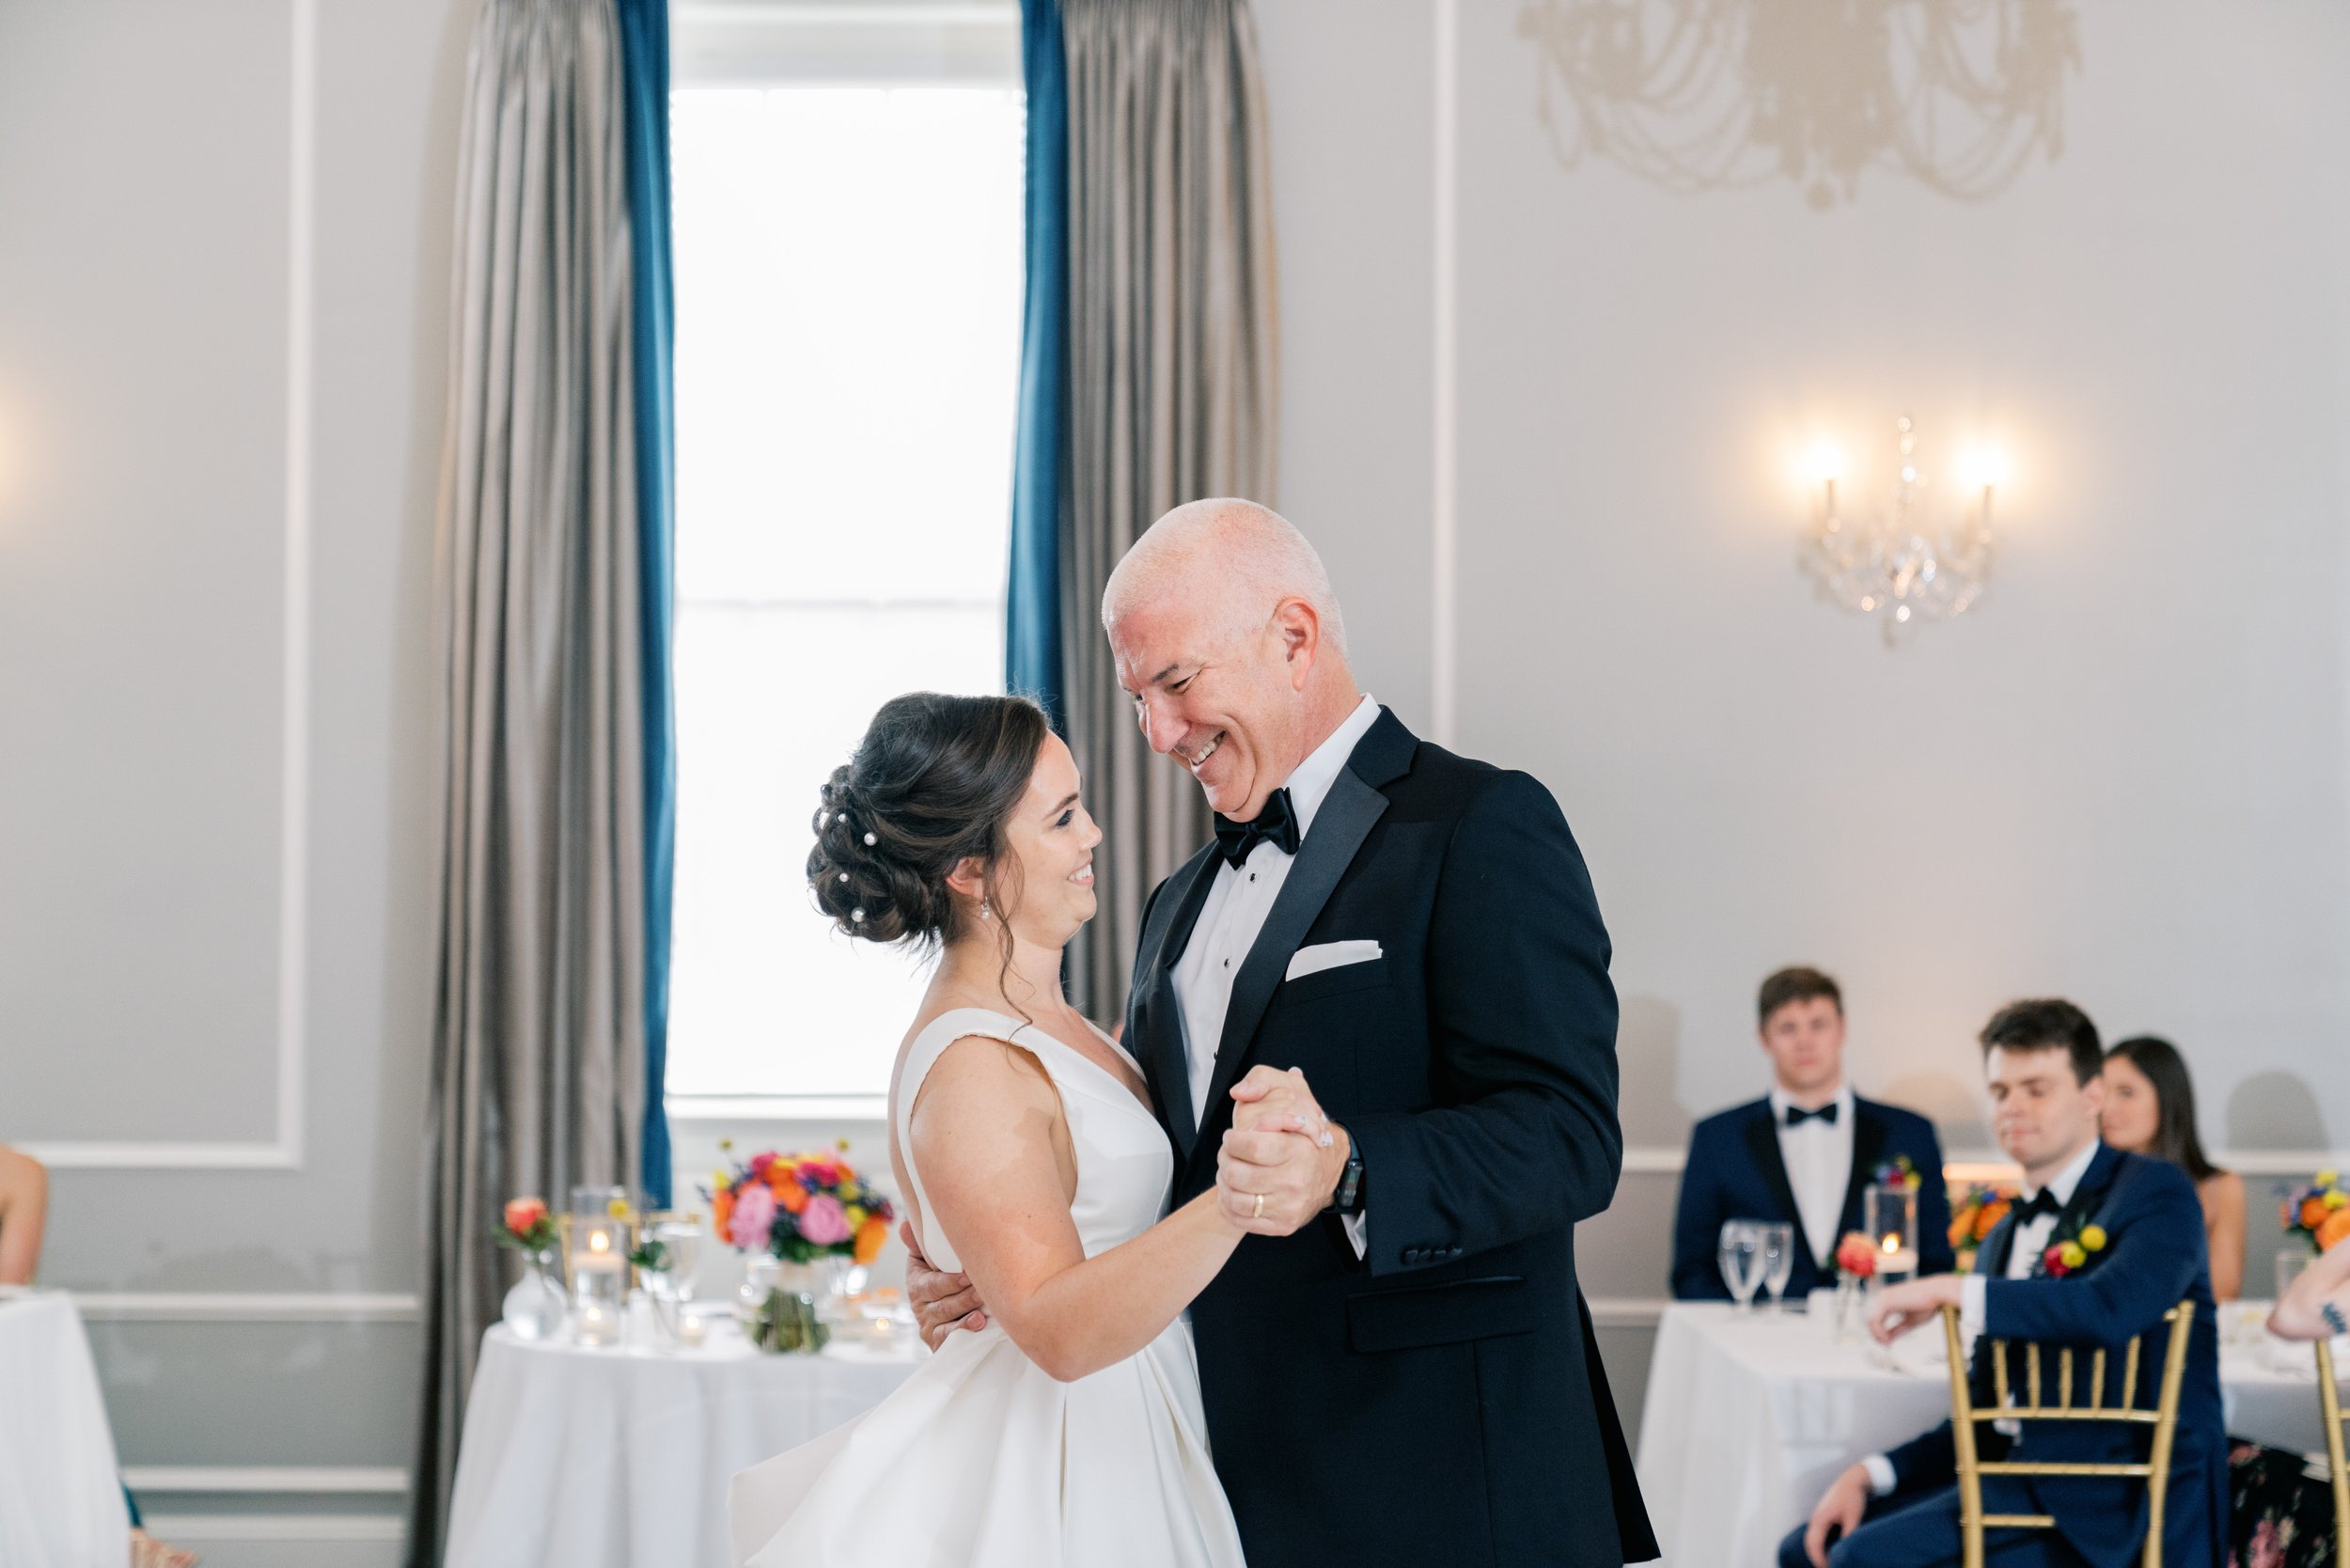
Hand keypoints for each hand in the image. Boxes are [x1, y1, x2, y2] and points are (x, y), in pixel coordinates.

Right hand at [901, 1220, 987, 1349]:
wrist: (939, 1314)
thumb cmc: (937, 1279)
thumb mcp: (925, 1261)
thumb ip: (919, 1244)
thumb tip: (906, 1225)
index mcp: (917, 1285)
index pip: (931, 1285)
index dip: (949, 1282)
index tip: (966, 1276)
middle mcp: (921, 1308)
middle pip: (942, 1305)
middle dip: (963, 1299)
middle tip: (981, 1292)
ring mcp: (930, 1327)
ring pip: (948, 1324)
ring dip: (966, 1317)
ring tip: (981, 1314)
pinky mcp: (939, 1343)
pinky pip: (950, 1341)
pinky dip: (963, 1334)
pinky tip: (977, 1326)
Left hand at [1217, 1066, 1344, 1235]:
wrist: (1333, 1171)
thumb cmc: (1304, 1134)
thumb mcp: (1291, 1094)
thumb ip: (1263, 1083)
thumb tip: (1240, 1092)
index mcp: (1298, 1150)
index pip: (1250, 1146)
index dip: (1231, 1141)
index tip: (1230, 1137)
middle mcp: (1295, 1181)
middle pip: (1236, 1174)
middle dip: (1224, 1161)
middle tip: (1227, 1154)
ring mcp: (1290, 1207)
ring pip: (1235, 1199)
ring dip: (1223, 1184)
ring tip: (1228, 1171)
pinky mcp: (1283, 1225)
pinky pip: (1242, 1220)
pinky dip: (1229, 1205)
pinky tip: (1232, 1191)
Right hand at [1802, 1463, 1871, 1566]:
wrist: (1851, 1480)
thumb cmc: (1852, 1498)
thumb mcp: (1853, 1517)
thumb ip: (1848, 1534)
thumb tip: (1845, 1551)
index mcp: (1820, 1519)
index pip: (1814, 1544)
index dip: (1819, 1559)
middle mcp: (1816, 1519)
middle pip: (1809, 1543)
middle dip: (1815, 1558)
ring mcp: (1817, 1517)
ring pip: (1811, 1538)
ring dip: (1816, 1552)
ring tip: (1827, 1563)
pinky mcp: (1822, 1516)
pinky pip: (1816, 1534)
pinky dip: (1819, 1545)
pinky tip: (1828, 1550)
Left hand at [1868, 1274, 1963, 1344]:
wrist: (1937, 1292)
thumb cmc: (1928, 1304)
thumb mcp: (1910, 1321)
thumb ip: (1897, 1330)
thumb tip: (1887, 1340)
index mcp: (1888, 1299)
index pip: (1874, 1317)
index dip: (1877, 1332)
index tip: (1886, 1343)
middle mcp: (1883, 1296)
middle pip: (1869, 1318)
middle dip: (1875, 1334)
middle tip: (1885, 1345)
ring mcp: (1883, 1297)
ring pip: (1870, 1320)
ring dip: (1877, 1334)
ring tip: (1886, 1343)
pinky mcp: (1886, 1301)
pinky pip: (1875, 1320)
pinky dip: (1879, 1332)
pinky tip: (1887, 1339)